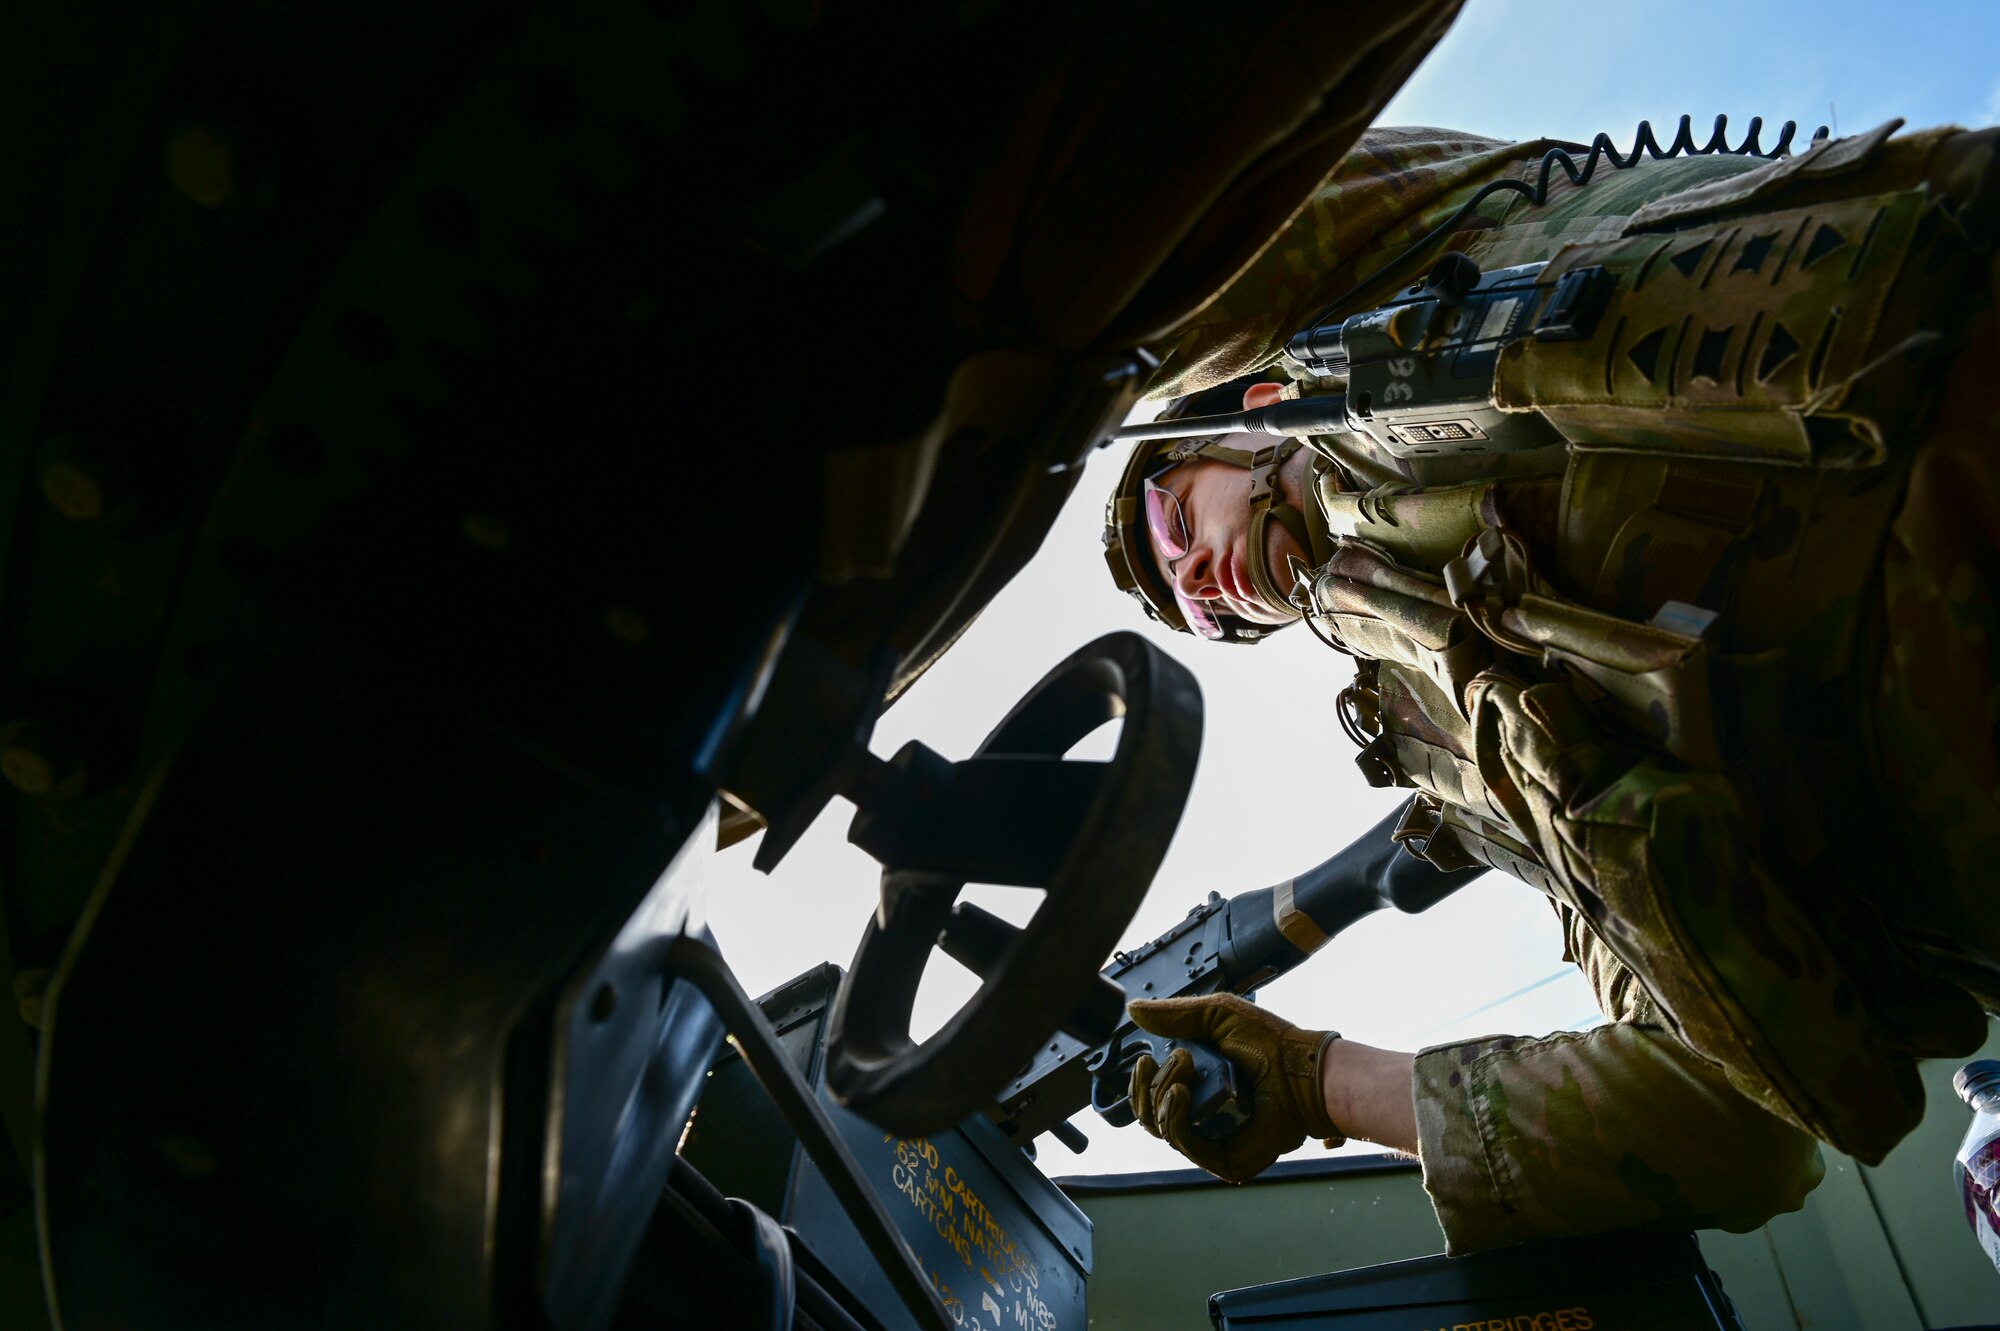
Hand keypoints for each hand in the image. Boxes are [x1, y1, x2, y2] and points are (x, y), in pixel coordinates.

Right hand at [1127, 994, 1342, 1183]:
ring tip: (1184, 1075)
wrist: (1302, 1071)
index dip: (1139, 1082)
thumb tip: (1132, 1010)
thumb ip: (1175, 1014)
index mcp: (1195, 1085)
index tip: (1145, 1059)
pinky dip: (1174, 1119)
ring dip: (1161, 1097)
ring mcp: (1210, 1138)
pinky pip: (1184, 1145)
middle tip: (1179, 1061)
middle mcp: (1199, 1114)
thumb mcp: (1217, 1016)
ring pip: (1160, 1128)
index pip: (1149, 1093)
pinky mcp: (1223, 1159)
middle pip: (1147, 1112)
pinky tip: (1180, 1095)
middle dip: (1150, 1086)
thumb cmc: (1268, 1042)